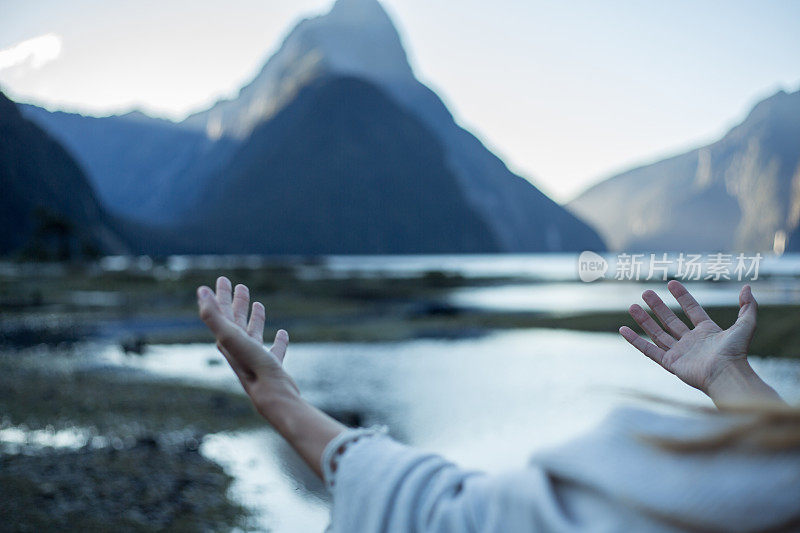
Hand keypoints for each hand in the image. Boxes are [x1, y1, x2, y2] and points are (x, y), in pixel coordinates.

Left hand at [197, 277, 298, 411]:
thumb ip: (213, 315)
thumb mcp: (229, 335)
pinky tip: (283, 333)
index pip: (220, 312)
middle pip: (235, 321)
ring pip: (253, 334)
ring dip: (254, 319)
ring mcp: (255, 358)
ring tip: (258, 304)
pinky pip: (274, 350)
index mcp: (226, 339)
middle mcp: (238, 348)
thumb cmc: (251, 365)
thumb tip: (200, 291)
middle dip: (236, 303)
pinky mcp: (271, 367)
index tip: (221, 279)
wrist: (272, 394)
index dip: (219, 295)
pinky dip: (278, 341)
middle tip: (240, 286)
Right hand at [619, 280, 781, 405]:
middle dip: (658, 306)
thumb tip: (747, 288)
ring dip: (645, 320)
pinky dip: (636, 341)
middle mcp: (691, 342)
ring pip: (657, 333)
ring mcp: (680, 353)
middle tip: (646, 292)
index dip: (682, 296)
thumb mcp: (746, 325)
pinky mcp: (670, 363)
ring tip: (632, 306)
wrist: (727, 375)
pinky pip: (649, 350)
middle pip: (670, 320)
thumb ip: (747, 306)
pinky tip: (624, 330)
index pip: (692, 310)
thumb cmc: (737, 353)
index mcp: (707, 332)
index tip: (671, 283)